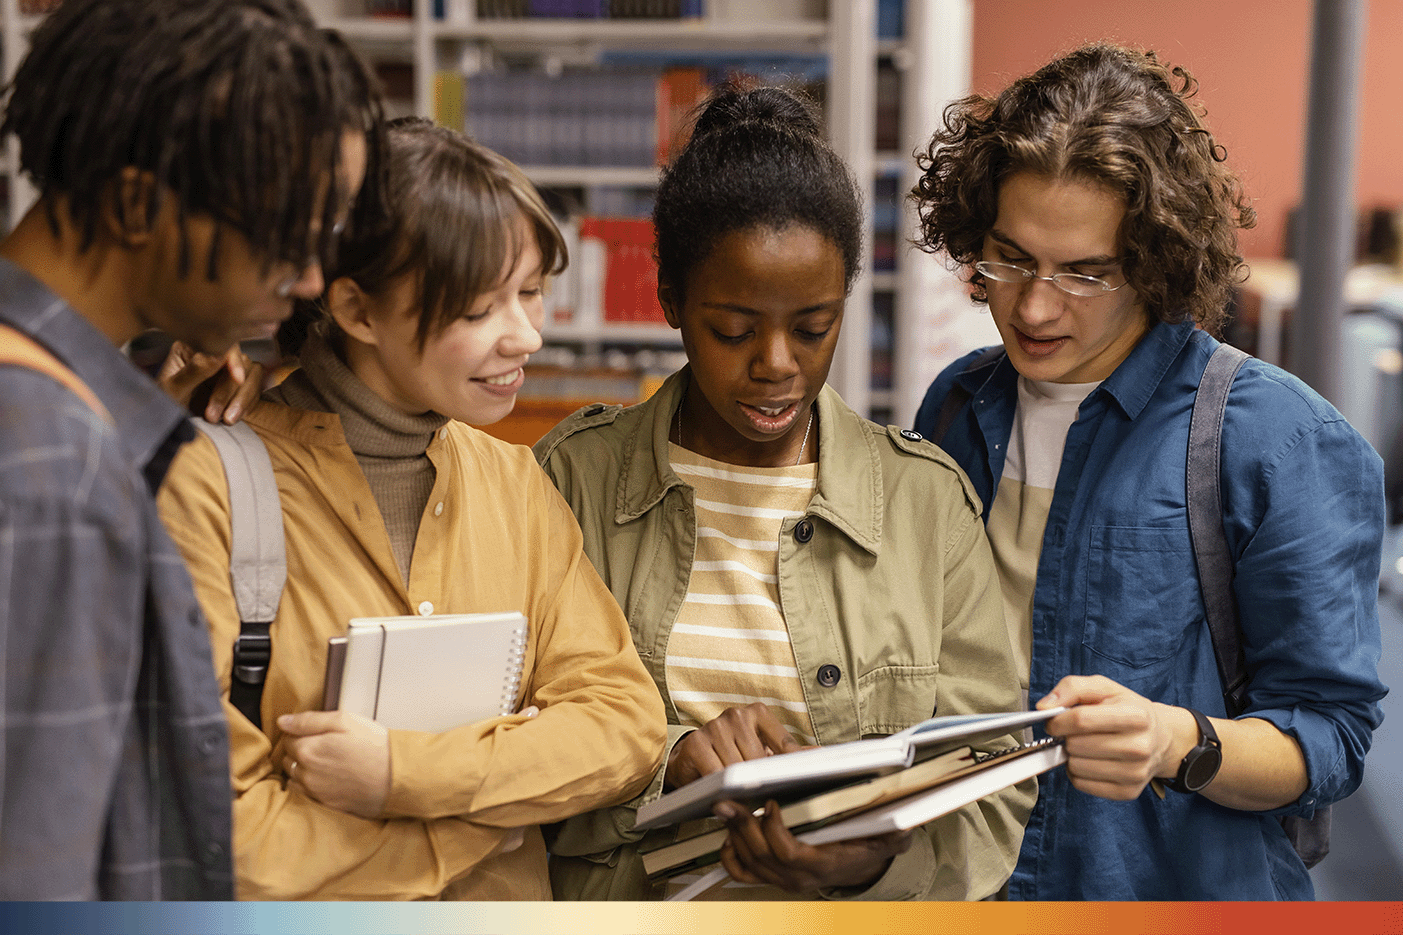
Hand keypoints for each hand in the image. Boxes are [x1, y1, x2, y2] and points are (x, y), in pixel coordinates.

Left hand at [157, 340, 263, 423]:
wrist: (165, 425)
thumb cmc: (162, 405)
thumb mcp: (173, 389)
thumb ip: (195, 370)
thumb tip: (218, 354)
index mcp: (193, 348)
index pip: (224, 345)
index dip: (234, 361)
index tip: (237, 378)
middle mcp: (213, 355)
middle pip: (242, 362)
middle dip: (231, 391)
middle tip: (213, 415)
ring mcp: (226, 371)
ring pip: (253, 376)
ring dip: (242, 400)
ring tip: (226, 420)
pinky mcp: (236, 387)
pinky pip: (254, 390)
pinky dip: (247, 405)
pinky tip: (232, 418)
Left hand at [278, 710, 390, 818]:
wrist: (396, 777)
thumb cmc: (374, 746)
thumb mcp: (345, 721)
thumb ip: (310, 720)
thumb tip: (283, 721)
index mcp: (308, 750)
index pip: (288, 738)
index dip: (301, 732)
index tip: (317, 732)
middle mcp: (306, 773)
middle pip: (288, 758)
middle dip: (299, 750)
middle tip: (323, 744)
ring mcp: (314, 791)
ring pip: (294, 777)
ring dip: (302, 768)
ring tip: (326, 760)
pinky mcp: (324, 804)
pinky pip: (304, 792)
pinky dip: (309, 783)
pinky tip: (327, 776)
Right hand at [664, 703, 803, 790]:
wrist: (688, 759)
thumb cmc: (729, 756)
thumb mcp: (761, 752)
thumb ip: (788, 755)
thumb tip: (823, 756)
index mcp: (758, 713)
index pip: (785, 744)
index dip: (791, 769)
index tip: (800, 785)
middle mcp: (737, 715)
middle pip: (761, 760)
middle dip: (763, 784)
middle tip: (767, 802)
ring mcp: (715, 727)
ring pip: (739, 768)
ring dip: (742, 789)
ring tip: (746, 803)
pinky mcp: (696, 743)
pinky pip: (716, 773)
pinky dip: (723, 790)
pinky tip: (727, 799)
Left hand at [714, 799, 910, 893]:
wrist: (862, 865)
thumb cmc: (871, 842)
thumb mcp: (889, 835)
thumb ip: (894, 828)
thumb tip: (902, 821)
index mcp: (823, 864)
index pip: (789, 853)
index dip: (775, 830)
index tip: (771, 803)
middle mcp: (799, 878)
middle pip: (761, 855)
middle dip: (742, 825)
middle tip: (729, 799)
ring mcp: (783, 880)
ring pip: (748, 862)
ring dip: (734, 833)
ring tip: (726, 806)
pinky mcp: (772, 876)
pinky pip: (742, 872)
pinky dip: (730, 853)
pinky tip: (730, 831)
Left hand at [1037, 674, 1189, 800]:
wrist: (1159, 738)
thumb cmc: (1126, 710)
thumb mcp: (1104, 687)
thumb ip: (1072, 688)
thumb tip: (1044, 706)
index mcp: (1136, 716)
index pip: (1080, 720)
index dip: (1058, 720)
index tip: (1054, 721)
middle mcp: (1140, 747)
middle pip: (1076, 745)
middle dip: (1066, 737)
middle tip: (1075, 732)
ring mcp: (1135, 773)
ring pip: (1076, 767)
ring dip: (1072, 755)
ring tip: (1085, 745)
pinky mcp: (1128, 792)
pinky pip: (1081, 784)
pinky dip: (1077, 773)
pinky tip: (1090, 761)